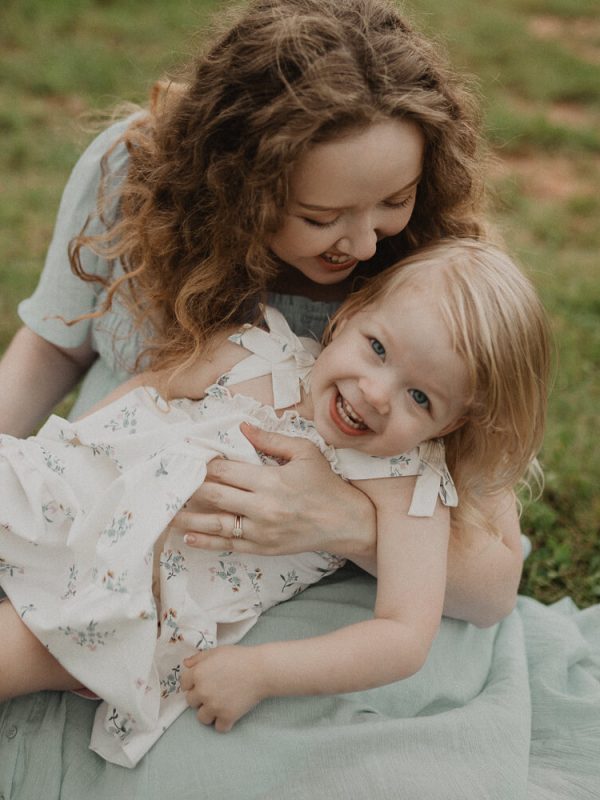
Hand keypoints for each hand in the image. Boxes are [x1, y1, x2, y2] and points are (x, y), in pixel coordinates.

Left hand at [171, 423, 375, 559]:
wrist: (344, 522)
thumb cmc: (324, 483)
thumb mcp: (304, 452)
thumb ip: (271, 439)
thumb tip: (241, 427)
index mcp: (271, 480)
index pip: (226, 470)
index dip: (204, 463)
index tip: (187, 456)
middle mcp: (262, 507)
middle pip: (214, 495)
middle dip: (190, 487)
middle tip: (170, 480)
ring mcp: (260, 531)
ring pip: (215, 523)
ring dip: (188, 518)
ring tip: (166, 512)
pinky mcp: (262, 548)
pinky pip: (228, 545)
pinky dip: (206, 541)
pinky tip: (187, 536)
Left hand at [181, 645, 265, 731]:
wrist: (261, 670)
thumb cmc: (239, 657)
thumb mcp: (217, 652)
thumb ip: (198, 658)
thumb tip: (185, 665)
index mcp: (198, 674)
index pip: (184, 685)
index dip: (193, 683)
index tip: (204, 682)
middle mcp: (202, 691)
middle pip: (191, 702)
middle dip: (201, 697)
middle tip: (215, 691)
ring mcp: (214, 706)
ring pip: (202, 717)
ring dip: (210, 712)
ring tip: (221, 704)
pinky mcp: (227, 717)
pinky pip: (218, 727)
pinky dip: (224, 722)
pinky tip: (230, 713)